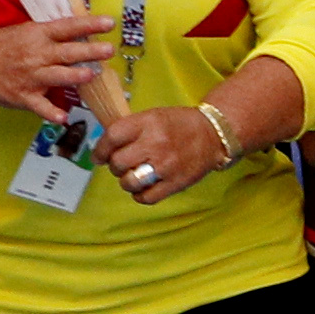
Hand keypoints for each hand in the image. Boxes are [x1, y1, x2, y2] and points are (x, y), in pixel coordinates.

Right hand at [0, 15, 110, 122]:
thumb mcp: (22, 32)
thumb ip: (50, 34)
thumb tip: (82, 31)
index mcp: (37, 35)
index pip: (67, 27)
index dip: (89, 25)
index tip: (109, 23)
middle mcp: (36, 55)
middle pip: (67, 52)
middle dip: (90, 51)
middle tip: (109, 50)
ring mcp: (30, 77)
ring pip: (58, 76)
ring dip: (75, 77)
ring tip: (90, 75)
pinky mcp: (23, 96)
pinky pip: (40, 106)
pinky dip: (51, 113)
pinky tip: (63, 118)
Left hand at [103, 105, 228, 203]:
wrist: (215, 135)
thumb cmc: (180, 125)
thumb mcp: (153, 116)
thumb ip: (130, 129)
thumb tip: (105, 148)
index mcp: (147, 124)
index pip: (111, 138)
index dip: (100, 150)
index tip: (99, 157)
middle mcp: (156, 144)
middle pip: (117, 162)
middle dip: (115, 166)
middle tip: (122, 164)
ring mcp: (167, 165)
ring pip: (129, 182)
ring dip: (126, 181)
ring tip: (134, 176)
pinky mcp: (177, 183)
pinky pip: (147, 197)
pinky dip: (140, 195)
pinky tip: (144, 188)